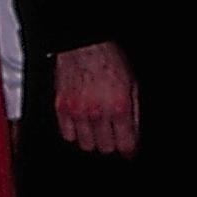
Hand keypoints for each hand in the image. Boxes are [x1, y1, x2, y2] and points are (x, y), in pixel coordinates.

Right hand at [53, 41, 139, 155]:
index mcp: (118, 107)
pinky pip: (67, 135)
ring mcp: (77, 112)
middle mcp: (97, 113)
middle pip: (105, 148)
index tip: (128, 150)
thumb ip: (134, 112)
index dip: (128, 150)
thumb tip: (134, 132)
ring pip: (86, 145)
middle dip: (111, 144)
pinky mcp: (61, 108)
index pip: (125, 144)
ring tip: (97, 132)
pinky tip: (82, 126)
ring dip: (93, 141)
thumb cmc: (108, 60)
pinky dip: (75, 134)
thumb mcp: (132, 85)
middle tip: (113, 137)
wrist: (84, 46)